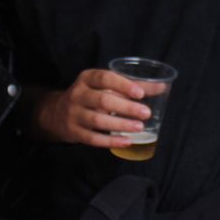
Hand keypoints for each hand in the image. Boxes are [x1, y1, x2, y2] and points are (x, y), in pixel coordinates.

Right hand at [31, 70, 153, 147]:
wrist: (56, 113)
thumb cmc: (90, 96)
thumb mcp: (104, 85)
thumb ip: (131, 85)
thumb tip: (162, 87)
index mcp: (87, 78)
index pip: (105, 78)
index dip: (123, 85)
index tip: (140, 93)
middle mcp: (78, 94)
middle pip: (103, 100)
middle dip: (126, 107)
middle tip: (146, 113)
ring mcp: (74, 114)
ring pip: (98, 120)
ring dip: (121, 124)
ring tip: (140, 128)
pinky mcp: (74, 132)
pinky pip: (93, 139)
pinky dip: (111, 141)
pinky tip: (126, 141)